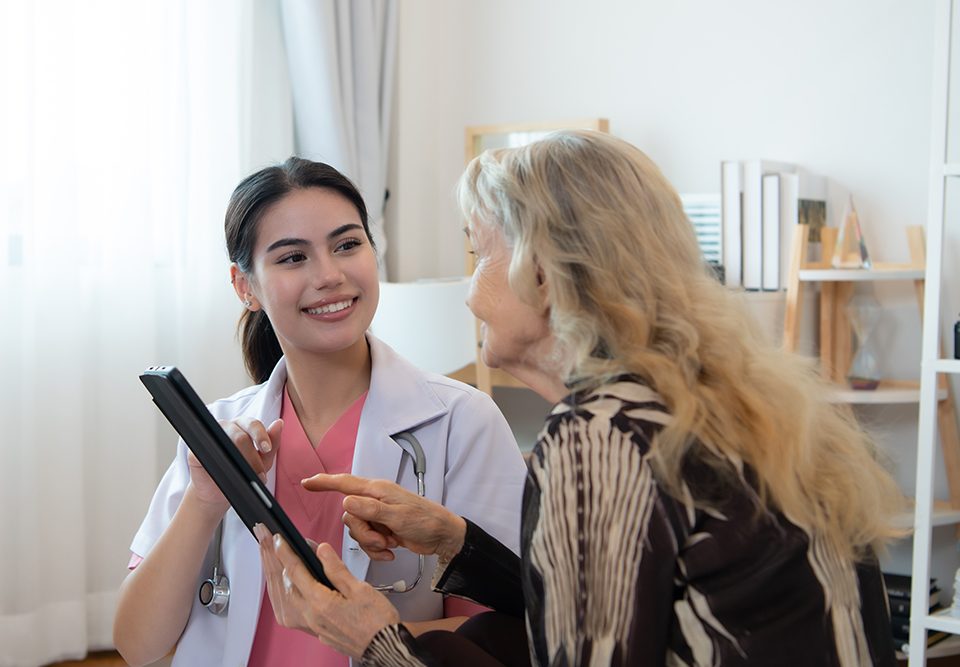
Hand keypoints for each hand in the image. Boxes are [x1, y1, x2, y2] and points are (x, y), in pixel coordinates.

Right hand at [186, 418, 282, 515]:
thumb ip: (272, 443)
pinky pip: (208, 452)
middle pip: (240, 436)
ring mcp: (209, 437)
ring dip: (238, 461)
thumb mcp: (262, 460)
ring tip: (246, 476)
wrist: (220, 491)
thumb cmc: (242, 471)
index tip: (266, 448)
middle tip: (259, 474)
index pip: (252, 424)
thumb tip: (279, 423)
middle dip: (252, 457)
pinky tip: (226, 472)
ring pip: (224, 444)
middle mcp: (226, 427)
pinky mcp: (195, 450)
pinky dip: (219, 463)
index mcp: (243, 426)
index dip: (260, 435)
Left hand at [253, 524, 399, 658]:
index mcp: (321, 603)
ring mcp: (312, 626)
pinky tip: (288, 588)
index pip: (296, 572)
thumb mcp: (360, 588)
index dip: (285, 553)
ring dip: (277, 579)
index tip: (278, 540)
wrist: (385, 647)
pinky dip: (285, 595)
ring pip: (285, 601)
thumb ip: (337, 569)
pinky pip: (292, 611)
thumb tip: (322, 551)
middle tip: (268, 545)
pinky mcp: (317, 631)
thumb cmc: (377, 622)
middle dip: (274, 563)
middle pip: (284, 586)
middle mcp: (311, 617)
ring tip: (272, 562)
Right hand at [301, 473, 465, 562]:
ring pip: (357, 531)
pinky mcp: (382, 529)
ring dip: (371, 543)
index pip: (344, 483)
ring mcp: (378, 515)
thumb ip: (371, 510)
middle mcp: (375, 500)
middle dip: (362, 533)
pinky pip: (368, 541)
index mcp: (377, 490)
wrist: (442, 536)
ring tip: (390, 544)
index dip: (324, 483)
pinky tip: (391, 551)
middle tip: (381, 538)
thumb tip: (346, 502)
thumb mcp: (397, 516)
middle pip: (349, 516)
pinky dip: (377, 550)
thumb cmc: (425, 520)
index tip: (306, 483)